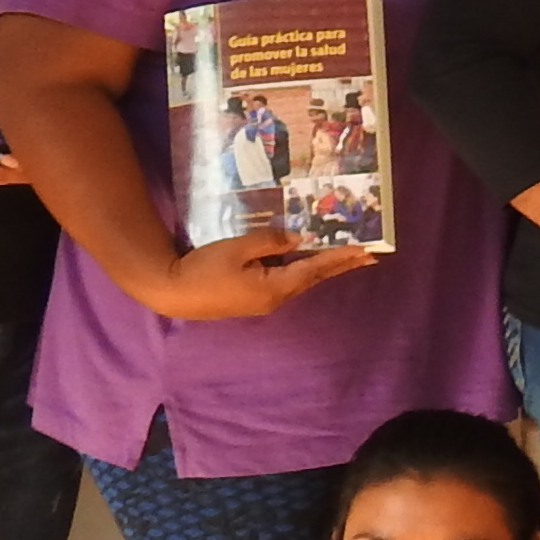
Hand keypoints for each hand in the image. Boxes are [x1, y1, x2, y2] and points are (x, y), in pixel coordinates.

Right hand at [147, 231, 374, 321]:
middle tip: (368, 255)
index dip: (340, 258)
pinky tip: (306, 260)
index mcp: (274, 287)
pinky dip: (300, 269)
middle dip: (339, 265)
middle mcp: (274, 298)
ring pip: (299, 279)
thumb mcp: (237, 248)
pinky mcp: (251, 298)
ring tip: (345, 256)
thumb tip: (298, 239)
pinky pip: (283, 280)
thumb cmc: (203, 268)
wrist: (171, 292)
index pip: (314, 269)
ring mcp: (263, 300)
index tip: (365, 251)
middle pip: (312, 277)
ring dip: (321, 267)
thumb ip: (270, 241)